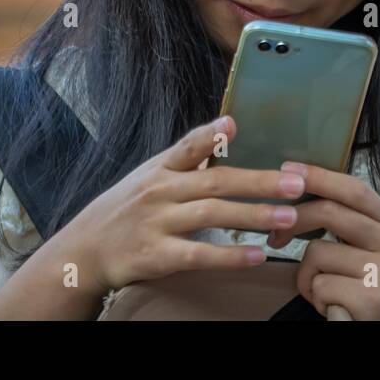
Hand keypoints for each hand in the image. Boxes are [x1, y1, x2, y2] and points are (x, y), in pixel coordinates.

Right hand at [60, 116, 309, 293]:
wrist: (83, 251)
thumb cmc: (125, 210)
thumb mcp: (149, 177)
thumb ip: (185, 161)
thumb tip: (224, 134)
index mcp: (159, 168)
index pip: (186, 147)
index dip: (209, 135)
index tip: (234, 123)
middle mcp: (159, 191)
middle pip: (214, 183)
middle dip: (258, 182)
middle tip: (296, 183)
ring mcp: (157, 223)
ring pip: (211, 215)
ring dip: (253, 215)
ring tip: (288, 216)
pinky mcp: (156, 256)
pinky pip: (198, 255)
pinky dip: (230, 256)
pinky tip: (257, 254)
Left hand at [267, 162, 379, 320]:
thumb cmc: (376, 295)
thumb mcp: (375, 253)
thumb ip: (351, 226)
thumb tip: (303, 193)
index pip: (354, 189)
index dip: (319, 176)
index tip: (288, 168)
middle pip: (329, 212)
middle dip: (292, 221)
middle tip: (276, 237)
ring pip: (317, 253)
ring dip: (308, 277)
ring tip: (326, 293)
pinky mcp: (372, 298)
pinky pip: (319, 285)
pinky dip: (316, 299)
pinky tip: (334, 308)